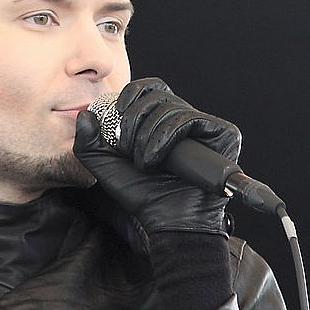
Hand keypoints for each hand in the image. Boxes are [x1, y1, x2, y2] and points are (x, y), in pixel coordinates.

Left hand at [73, 78, 240, 235]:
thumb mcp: (105, 167)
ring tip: (143, 162)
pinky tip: (157, 159)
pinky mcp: (223, 133)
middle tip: (126, 147)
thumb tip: (86, 113)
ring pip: (171, 108)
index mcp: (163, 120)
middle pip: (157, 95)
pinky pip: (190, 119)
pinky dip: (166, 137)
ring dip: (148, 135)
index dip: (132, 94)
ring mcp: (206, 126)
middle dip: (134, 119)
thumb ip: (88, 141)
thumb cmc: (142, 195)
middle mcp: (186, 119)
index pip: (150, 88)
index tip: (117, 112)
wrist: (167, 220)